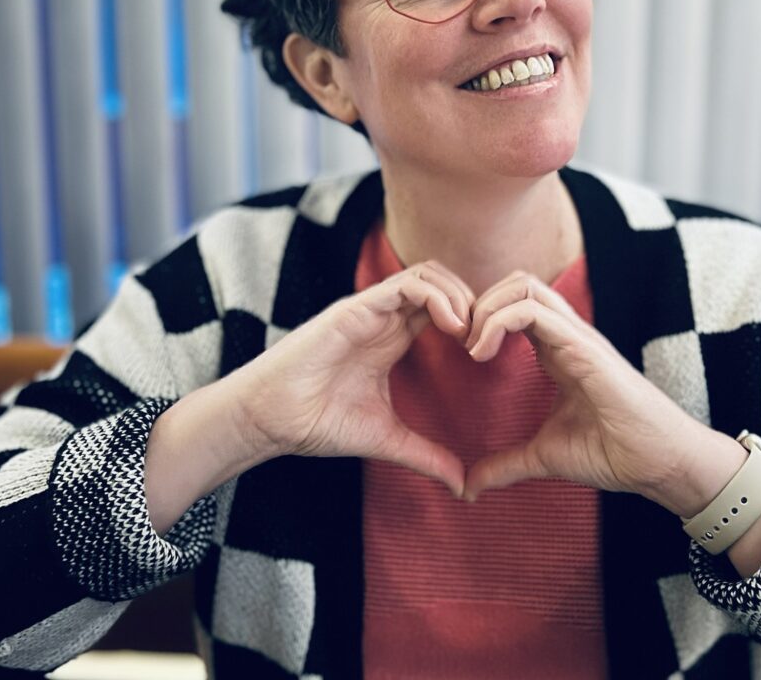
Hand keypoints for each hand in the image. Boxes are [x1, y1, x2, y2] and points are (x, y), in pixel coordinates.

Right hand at [229, 261, 474, 496]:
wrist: (272, 420)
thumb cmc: (318, 422)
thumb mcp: (386, 439)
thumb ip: (426, 455)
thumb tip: (463, 486)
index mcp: (393, 337)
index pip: (442, 306)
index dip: (473, 319)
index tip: (489, 352)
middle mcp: (384, 316)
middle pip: (441, 282)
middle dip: (472, 301)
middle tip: (487, 337)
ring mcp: (371, 309)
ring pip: (427, 274)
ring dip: (458, 295)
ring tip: (470, 331)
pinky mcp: (356, 309)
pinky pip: (405, 285)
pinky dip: (437, 297)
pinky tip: (453, 327)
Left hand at [463, 271, 731, 510]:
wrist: (658, 463)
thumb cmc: (613, 452)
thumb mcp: (545, 457)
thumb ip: (507, 464)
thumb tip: (470, 487)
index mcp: (557, 351)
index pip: (516, 306)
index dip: (482, 317)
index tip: (460, 352)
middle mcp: (566, 335)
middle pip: (518, 283)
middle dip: (480, 302)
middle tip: (459, 341)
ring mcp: (576, 336)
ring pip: (525, 286)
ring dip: (487, 307)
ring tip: (470, 346)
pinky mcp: (583, 347)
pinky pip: (534, 312)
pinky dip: (498, 321)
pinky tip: (481, 354)